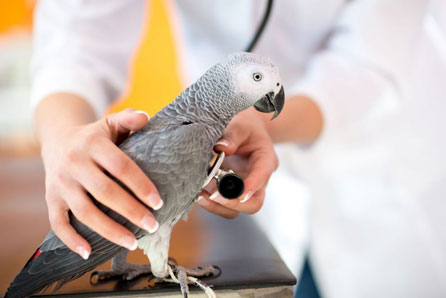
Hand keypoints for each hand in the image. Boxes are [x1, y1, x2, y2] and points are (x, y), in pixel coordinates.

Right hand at [41, 108, 161, 258]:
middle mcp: (75, 164)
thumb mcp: (110, 123)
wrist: (57, 141)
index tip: (159, 203)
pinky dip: (72, 239)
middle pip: (105, 192)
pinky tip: (89, 252)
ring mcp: (61, 183)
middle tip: (153, 225)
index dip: (141, 186)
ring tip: (133, 242)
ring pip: (85, 212)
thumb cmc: (94, 137)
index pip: (121, 167)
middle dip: (131, 211)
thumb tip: (146, 117)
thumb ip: (128, 119)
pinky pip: (58, 223)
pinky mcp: (52, 198)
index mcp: (93, 144)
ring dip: (110, 230)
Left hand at [196, 108, 278, 217]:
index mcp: (265, 160)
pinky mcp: (228, 191)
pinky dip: (209, 203)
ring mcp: (243, 188)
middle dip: (233, 202)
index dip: (252, 185)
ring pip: (236, 209)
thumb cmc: (244, 125)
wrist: (242, 128)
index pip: (263, 175)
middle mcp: (257, 179)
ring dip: (217, 206)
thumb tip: (221, 148)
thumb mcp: (241, 124)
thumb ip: (232, 135)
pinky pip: (221, 205)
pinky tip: (196, 193)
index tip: (239, 191)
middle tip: (213, 194)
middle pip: (253, 202)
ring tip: (199, 196)